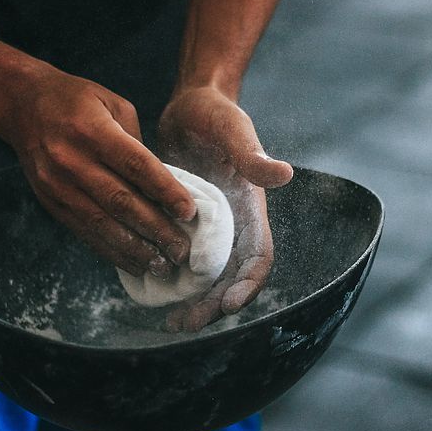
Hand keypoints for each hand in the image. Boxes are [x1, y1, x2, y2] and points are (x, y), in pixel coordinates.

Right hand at [0, 64, 195, 277]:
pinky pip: (85, 232)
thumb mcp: (113, 104)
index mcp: (93, 131)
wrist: (21, 105)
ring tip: (163, 265)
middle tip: (182, 249)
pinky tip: (135, 263)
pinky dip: (112, 251)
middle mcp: (72, 160)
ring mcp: (58, 185)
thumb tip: (162, 187)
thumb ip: (138, 144)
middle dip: (156, 229)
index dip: (165, 191)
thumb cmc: (77, 101)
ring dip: (136, 249)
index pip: (136, 166)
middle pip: (122, 202)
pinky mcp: (51, 203)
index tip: (189, 212)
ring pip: (103, 225)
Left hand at [157, 86, 292, 330]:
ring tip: (171, 323)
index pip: (257, 256)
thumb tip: (282, 174)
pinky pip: (181, 261)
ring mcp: (207, 228)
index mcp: (249, 210)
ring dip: (192, 301)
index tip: (227, 305)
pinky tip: (150, 293)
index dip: (247, 284)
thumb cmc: (214, 113)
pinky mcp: (183, 225)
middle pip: (229, 278)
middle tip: (186, 325)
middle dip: (212, 305)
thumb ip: (251, 153)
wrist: (189, 105)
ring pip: (204, 277)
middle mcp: (231, 225)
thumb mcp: (231, 128)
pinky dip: (171, 280)